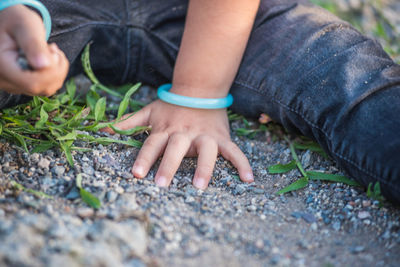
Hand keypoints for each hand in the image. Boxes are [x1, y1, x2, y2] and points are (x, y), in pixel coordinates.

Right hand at [0, 5, 68, 95]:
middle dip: (56, 69)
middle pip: (41, 87)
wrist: (8, 22)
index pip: (32, 83)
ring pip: (46, 89)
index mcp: (1, 65)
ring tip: (49, 50)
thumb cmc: (16, 20)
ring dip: (57, 71)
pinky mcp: (21, 85)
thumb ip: (33, 44)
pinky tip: (49, 58)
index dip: (50, 71)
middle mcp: (4, 80)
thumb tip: (43, 65)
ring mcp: (12, 85)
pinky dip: (54, 74)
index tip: (52, 49)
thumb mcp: (25, 25)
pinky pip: (45, 87)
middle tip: (52, 47)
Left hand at [104, 100, 253, 188]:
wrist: (199, 89)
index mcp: (166, 128)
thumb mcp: (148, 112)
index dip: (144, 158)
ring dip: (204, 167)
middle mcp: (184, 133)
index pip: (152, 144)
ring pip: (206, 151)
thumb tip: (99, 131)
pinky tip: (249, 179)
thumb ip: (126, 122)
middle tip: (162, 184)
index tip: (137, 174)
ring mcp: (204, 135)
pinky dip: (242, 164)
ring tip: (200, 186)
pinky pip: (233, 151)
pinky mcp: (221, 138)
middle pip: (176, 149)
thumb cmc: (171, 105)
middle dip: (169, 165)